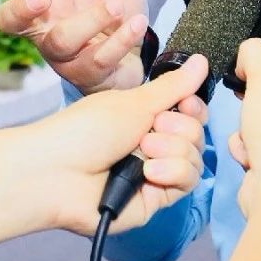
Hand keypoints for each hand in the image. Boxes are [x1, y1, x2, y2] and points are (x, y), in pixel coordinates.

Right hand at [0, 0, 149, 93]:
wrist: (138, 57)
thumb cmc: (114, 17)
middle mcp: (47, 26)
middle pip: (11, 22)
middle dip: (22, 9)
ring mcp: (64, 55)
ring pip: (61, 41)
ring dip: (88, 22)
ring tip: (115, 5)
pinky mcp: (87, 75)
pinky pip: (96, 60)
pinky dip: (118, 41)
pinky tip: (136, 24)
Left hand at [26, 54, 209, 235]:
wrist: (58, 172)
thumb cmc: (85, 130)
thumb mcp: (134, 102)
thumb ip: (173, 87)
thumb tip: (201, 61)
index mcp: (145, 117)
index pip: (189, 112)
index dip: (194, 107)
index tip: (186, 103)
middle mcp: (152, 144)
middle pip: (196, 135)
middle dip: (178, 129)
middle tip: (148, 129)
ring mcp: (154, 173)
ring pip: (195, 159)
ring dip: (171, 150)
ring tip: (141, 150)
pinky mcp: (155, 200)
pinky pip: (186, 183)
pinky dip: (171, 172)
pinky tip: (147, 173)